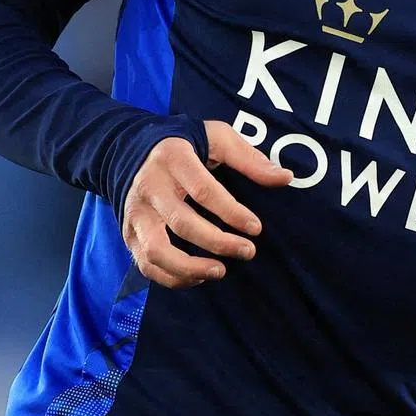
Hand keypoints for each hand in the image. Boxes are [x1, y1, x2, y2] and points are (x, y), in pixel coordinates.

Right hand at [121, 120, 292, 288]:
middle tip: (248, 251)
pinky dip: (172, 277)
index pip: (204, 191)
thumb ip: (250, 159)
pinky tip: (200, 276)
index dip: (232, 212)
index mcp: (174, 158)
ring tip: (221, 271)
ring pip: (156, 251)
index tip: (256, 228)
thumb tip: (286, 178)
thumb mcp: (218, 138)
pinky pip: (146, 264)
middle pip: (182, 223)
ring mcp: (135, 213)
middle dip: (218, 242)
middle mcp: (150, 187)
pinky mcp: (129, 234)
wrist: (133, 149)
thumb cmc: (187, 143)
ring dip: (189, 268)